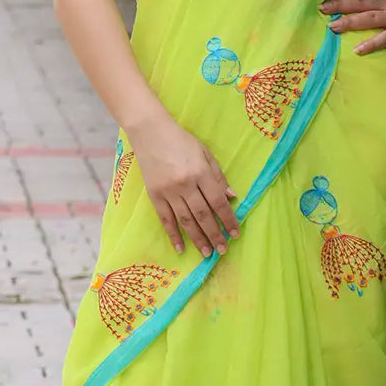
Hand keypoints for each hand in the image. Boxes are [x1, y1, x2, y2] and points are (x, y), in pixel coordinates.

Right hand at [128, 111, 238, 258]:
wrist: (150, 132)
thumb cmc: (181, 141)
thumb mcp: (205, 153)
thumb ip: (218, 176)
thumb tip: (232, 198)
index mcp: (201, 172)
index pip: (218, 201)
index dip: (228, 219)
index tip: (235, 233)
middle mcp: (186, 184)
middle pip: (204, 215)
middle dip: (215, 234)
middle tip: (223, 250)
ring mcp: (169, 191)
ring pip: (186, 220)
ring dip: (198, 239)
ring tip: (207, 253)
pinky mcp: (155, 195)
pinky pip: (166, 219)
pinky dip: (173, 235)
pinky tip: (181, 248)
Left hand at [320, 0, 385, 56]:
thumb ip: (375, 9)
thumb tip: (350, 13)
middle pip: (360, 2)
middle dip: (340, 4)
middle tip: (321, 7)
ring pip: (369, 17)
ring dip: (350, 21)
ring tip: (332, 27)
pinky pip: (384, 38)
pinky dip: (370, 43)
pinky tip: (357, 50)